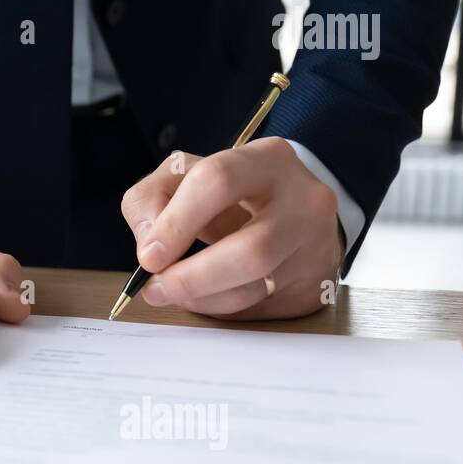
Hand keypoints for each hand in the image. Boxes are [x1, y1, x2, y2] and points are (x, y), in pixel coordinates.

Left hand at [120, 138, 344, 319]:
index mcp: (268, 159)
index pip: (218, 182)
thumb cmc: (230, 191)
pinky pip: (259, 303)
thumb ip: (152, 198)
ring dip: (200, 297)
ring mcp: (314, 244)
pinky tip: (201, 295)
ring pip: (256, 284)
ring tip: (169, 292)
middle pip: (250, 249)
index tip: (148, 256)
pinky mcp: (314, 281)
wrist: (293, 211)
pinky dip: (219, 304)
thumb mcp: (185, 176)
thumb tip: (148, 244)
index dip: (176, 223)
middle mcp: (303, 200)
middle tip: (155, 287)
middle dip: (192, 276)